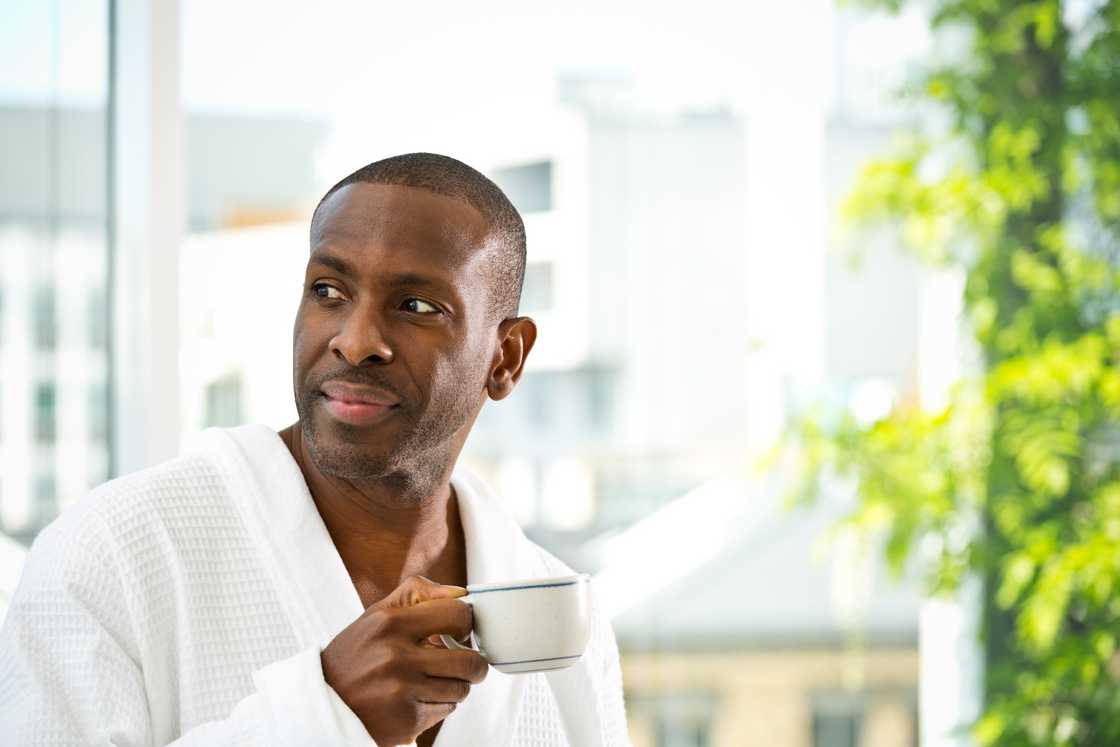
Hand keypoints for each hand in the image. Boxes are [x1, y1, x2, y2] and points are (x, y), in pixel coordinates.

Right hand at [320, 576, 487, 745]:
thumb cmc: (355, 656)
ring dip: (456, 686)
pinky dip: (439, 706)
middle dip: (474, 665)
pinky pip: (446, 709)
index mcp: (390, 623)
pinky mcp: (406, 720)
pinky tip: (419, 699)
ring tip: (436, 683)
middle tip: (467, 665)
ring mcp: (402, 690)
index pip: (457, 614)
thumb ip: (417, 594)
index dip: (465, 624)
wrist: (323, 704)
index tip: (460, 632)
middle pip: (469, 660)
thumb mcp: (376, 616)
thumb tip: (461, 592)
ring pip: (461, 688)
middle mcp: (396, 656)